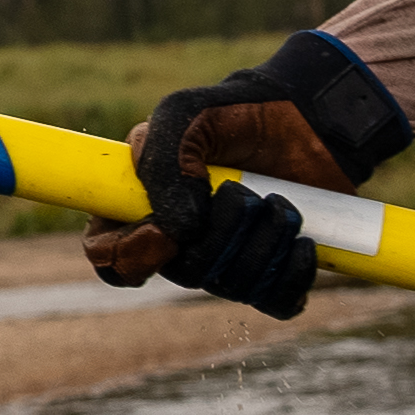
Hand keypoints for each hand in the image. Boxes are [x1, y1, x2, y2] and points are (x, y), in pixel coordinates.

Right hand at [82, 32, 410, 309]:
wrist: (304, 116)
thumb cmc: (234, 112)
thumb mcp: (185, 115)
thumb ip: (164, 162)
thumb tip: (178, 230)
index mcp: (141, 208)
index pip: (109, 258)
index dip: (129, 253)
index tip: (164, 230)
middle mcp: (179, 243)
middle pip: (183, 273)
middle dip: (221, 232)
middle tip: (244, 193)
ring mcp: (226, 262)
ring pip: (233, 285)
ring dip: (263, 241)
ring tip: (279, 202)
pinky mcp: (272, 274)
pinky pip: (278, 301)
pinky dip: (293, 273)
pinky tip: (301, 240)